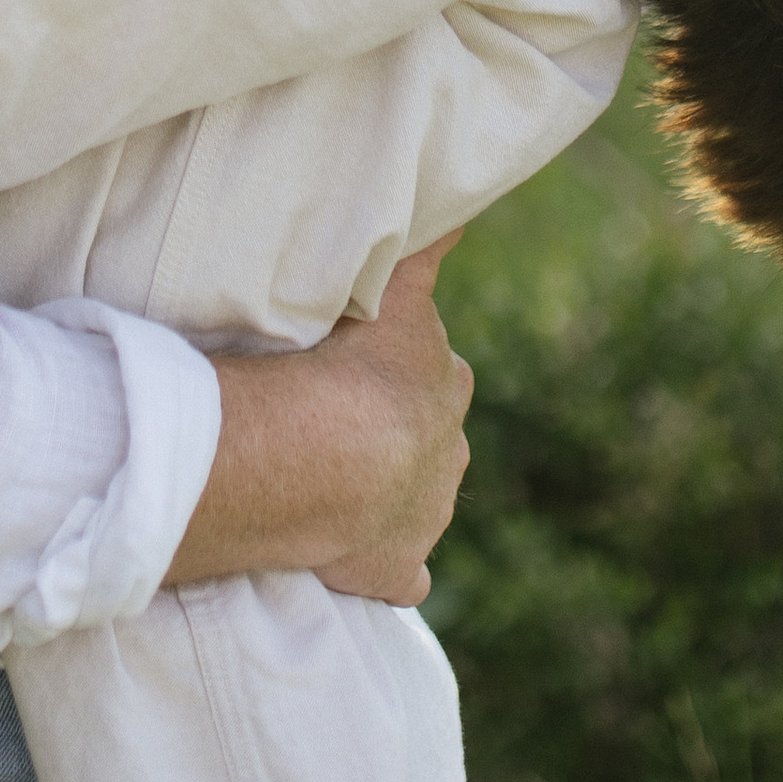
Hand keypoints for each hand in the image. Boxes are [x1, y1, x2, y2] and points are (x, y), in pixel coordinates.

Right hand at [167, 237, 473, 608]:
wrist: (327, 459)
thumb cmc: (344, 364)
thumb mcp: (391, 290)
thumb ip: (424, 251)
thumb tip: (458, 208)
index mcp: (447, 383)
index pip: (430, 368)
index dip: (393, 367)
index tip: (357, 367)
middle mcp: (450, 449)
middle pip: (428, 434)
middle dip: (393, 431)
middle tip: (334, 422)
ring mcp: (428, 513)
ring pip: (417, 498)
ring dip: (381, 494)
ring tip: (324, 484)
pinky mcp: (399, 569)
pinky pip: (400, 573)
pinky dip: (384, 567)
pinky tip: (351, 562)